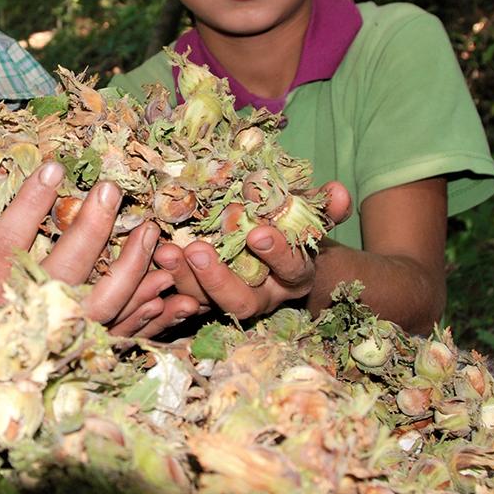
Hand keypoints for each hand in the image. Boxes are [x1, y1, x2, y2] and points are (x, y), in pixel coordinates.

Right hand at [0, 162, 193, 333]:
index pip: (9, 241)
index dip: (31, 203)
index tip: (53, 168)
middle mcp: (21, 320)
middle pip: (65, 272)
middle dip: (93, 229)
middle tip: (111, 190)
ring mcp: (54, 341)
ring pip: (102, 304)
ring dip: (131, 267)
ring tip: (150, 230)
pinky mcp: (77, 353)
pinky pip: (119, 333)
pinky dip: (145, 310)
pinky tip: (161, 279)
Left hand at [153, 181, 352, 320]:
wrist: (275, 251)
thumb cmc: (291, 227)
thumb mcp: (310, 217)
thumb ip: (325, 207)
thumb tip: (339, 191)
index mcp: (293, 276)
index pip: (290, 268)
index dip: (277, 253)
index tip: (259, 232)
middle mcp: (262, 296)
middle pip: (242, 300)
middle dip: (219, 278)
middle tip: (198, 249)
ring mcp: (229, 300)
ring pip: (206, 302)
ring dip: (184, 279)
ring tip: (166, 251)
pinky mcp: (201, 298)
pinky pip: (181, 299)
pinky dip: (167, 281)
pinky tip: (153, 258)